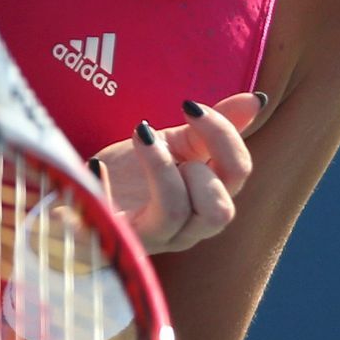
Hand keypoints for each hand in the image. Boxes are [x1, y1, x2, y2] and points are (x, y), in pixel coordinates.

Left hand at [90, 92, 267, 254]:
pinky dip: (103, 188)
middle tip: (167, 145)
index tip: (188, 106)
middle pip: (219, 212)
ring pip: (174, 213)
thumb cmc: (134, 176)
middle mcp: (185, 229)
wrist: (83, 197)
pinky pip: (113, 224)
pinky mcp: (109, 240)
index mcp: (207, 201)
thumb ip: (214, 127)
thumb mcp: (174, 145)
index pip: (238, 174)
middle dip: (199, 170)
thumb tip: (257, 100)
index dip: (223, 135)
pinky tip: (94, 165)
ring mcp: (149, 239)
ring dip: (160, 166)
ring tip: (140, 136)